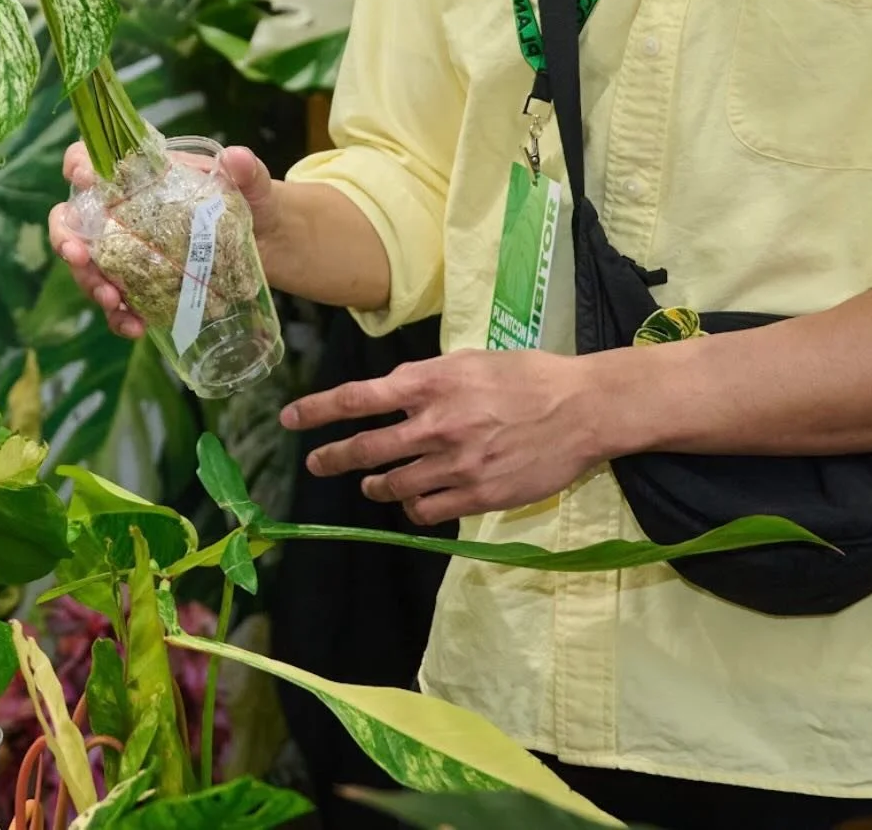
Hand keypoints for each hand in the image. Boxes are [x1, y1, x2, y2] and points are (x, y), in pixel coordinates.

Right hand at [47, 141, 279, 342]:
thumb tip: (237, 157)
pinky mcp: (141, 284)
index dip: (78, 166)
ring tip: (112, 301)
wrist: (269, 245)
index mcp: (143, 176)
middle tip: (78, 256)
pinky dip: (119, 316)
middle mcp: (125, 211)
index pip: (93, 160)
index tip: (85, 181)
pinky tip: (135, 326)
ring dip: (90, 283)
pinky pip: (117, 301)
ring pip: (89, 264)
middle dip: (66, 237)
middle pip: (75, 218)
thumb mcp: (252, 183)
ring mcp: (129, 251)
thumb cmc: (252, 202)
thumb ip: (246, 170)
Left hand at [280, 348, 599, 524]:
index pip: (359, 398)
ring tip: (370, 484)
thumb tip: (392, 394)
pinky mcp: (478, 495)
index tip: (290, 418)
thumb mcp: (471, 362)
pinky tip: (414, 498)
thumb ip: (427, 380)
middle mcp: (437, 425)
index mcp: (432, 383)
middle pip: (366, 449)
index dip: (318, 410)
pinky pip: (427, 510)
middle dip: (332, 457)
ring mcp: (456, 464)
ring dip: (374, 485)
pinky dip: (413, 506)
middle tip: (315, 463)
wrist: (581, 410)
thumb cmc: (526, 376)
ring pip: (393, 485)